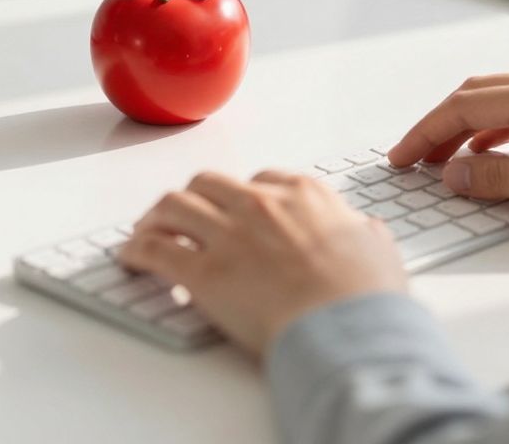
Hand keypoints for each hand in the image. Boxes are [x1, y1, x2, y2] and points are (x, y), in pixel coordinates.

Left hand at [118, 171, 406, 356]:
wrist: (348, 328)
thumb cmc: (366, 296)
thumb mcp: (378, 250)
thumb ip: (363, 233)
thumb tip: (364, 231)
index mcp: (304, 194)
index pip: (261, 180)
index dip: (242, 196)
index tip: (235, 210)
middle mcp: (260, 204)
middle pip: (208, 184)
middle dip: (193, 199)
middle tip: (184, 217)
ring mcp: (228, 234)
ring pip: (173, 205)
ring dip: (156, 217)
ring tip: (147, 231)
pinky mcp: (203, 272)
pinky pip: (155, 249)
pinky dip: (136, 250)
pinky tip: (130, 258)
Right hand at [387, 72, 508, 222]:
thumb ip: (502, 178)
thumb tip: (455, 175)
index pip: (465, 106)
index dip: (426, 132)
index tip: (403, 156)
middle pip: (477, 94)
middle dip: (439, 125)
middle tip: (413, 157)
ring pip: (499, 99)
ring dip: (466, 126)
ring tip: (445, 160)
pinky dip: (495, 128)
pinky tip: (491, 153)